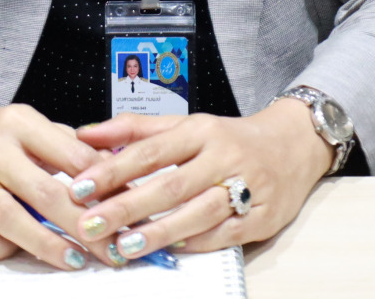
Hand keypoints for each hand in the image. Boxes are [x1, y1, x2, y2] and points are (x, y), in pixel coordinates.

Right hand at [0, 85, 104, 270]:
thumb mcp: (32, 126)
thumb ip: (70, 147)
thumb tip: (118, 171)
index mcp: (19, 123)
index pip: (70, 155)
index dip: (102, 185)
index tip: (126, 207)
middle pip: (46, 192)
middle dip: (84, 225)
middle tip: (113, 248)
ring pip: (11, 218)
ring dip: (48, 243)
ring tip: (77, 259)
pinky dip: (2, 248)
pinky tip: (23, 251)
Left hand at [64, 100, 333, 260]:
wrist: (295, 145)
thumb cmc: (230, 138)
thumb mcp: (187, 124)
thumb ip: (136, 129)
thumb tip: (85, 135)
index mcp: (200, 129)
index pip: (150, 149)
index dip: (112, 169)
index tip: (78, 186)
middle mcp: (223, 156)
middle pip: (169, 184)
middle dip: (126, 206)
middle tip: (89, 223)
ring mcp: (247, 186)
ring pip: (197, 211)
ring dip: (159, 231)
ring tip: (124, 246)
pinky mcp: (263, 216)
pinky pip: (224, 233)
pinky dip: (196, 242)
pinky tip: (170, 250)